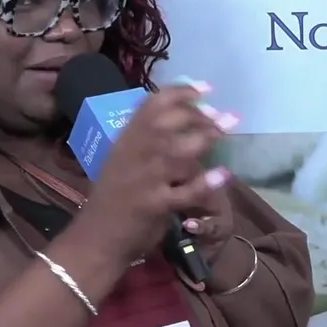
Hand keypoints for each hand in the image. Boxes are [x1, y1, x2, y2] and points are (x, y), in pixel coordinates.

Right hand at [73, 81, 236, 262]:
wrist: (97, 238)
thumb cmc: (114, 197)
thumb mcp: (123, 160)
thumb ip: (146, 140)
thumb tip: (185, 118)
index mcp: (125, 140)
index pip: (151, 105)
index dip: (181, 92)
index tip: (206, 89)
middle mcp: (133, 154)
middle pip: (167, 123)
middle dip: (199, 114)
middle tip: (225, 114)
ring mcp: (144, 179)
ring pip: (176, 152)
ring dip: (206, 137)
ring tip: (228, 128)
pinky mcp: (154, 205)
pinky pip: (184, 191)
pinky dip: (205, 182)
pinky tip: (224, 173)